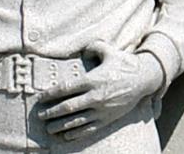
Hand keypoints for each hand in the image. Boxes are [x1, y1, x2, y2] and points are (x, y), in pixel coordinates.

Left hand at [38, 41, 163, 141]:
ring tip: (49, 128)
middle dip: (52, 112)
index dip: (52, 94)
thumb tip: (83, 48)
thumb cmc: (124, 63)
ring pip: (76, 121)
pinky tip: (66, 135)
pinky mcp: (107, 119)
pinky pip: (88, 129)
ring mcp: (101, 110)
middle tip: (40, 116)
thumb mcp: (109, 50)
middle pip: (68, 107)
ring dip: (60, 126)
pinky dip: (75, 133)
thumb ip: (94, 46)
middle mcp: (95, 97)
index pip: (67, 89)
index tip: (41, 98)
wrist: (143, 79)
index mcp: (93, 80)